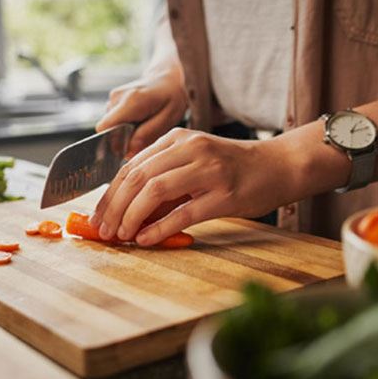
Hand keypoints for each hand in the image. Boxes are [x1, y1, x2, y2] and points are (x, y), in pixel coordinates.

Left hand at [90, 128, 299, 245]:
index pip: (131, 166)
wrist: (279, 165)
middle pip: (137, 177)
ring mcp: (208, 170)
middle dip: (114, 207)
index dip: (110, 194)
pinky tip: (146, 239)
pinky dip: (160, 228)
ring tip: (121, 236)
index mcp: (177, 139)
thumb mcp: (193, 164)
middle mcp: (189, 149)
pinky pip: (184, 212)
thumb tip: (126, 212)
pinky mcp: (225, 194)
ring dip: (132, 216)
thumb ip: (163, 181)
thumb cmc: (233, 169)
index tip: (98, 216)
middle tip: (104, 230)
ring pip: (155, 191)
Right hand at [96, 71, 188, 157]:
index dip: (113, 142)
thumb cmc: (170, 98)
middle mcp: (117, 97)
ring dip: (124, 132)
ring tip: (143, 124)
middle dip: (122, 139)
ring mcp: (113, 97)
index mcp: (131, 101)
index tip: (128, 148)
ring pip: (110, 126)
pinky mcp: (113, 100)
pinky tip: (138, 119)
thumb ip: (147, 135)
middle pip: (107, 129)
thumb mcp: (167, 118)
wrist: (167, 79)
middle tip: (143, 134)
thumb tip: (128, 152)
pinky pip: (113, 120)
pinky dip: (124, 125)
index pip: (105, 127)